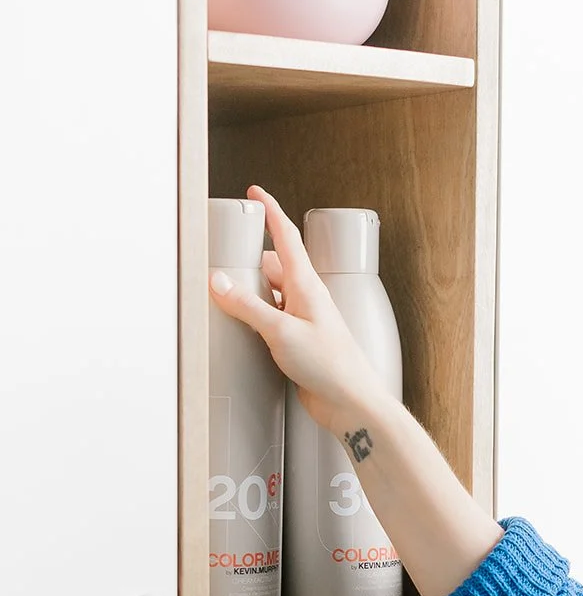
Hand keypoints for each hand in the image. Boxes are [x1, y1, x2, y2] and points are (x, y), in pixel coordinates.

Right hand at [208, 185, 384, 437]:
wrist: (350, 402)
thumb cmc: (329, 365)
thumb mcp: (280, 331)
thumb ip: (248, 306)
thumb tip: (219, 281)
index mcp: (306, 284)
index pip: (286, 236)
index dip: (270, 211)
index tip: (254, 193)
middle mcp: (306, 298)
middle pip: (274, 265)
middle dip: (250, 258)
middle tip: (225, 256)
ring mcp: (303, 320)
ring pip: (271, 293)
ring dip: (252, 290)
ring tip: (225, 292)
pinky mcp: (299, 342)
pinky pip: (273, 318)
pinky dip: (257, 316)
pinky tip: (243, 326)